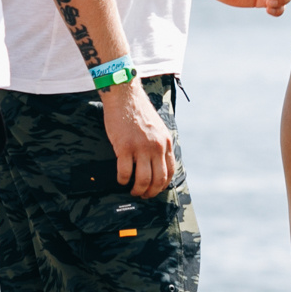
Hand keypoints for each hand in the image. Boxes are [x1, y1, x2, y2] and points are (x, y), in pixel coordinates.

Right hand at [103, 80, 174, 198]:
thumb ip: (160, 143)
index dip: (163, 185)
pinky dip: (122, 180)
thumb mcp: (158, 127)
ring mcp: (141, 148)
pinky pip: (125, 172)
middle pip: (157, 179)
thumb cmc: (139, 111)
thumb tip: (158, 161)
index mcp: (166, 142)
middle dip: (151, 192)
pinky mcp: (124, 147)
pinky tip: (120, 180)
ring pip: (142, 180)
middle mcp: (156, 147)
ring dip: (137, 190)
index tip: (155, 189)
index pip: (170, 171)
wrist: (125, 96)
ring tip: (132, 191)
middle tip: (143, 195)